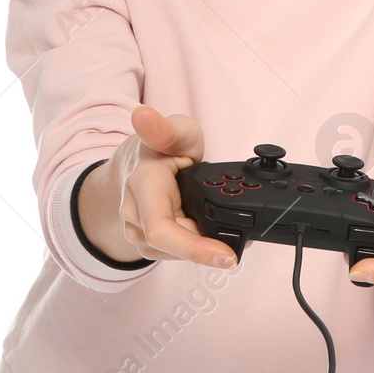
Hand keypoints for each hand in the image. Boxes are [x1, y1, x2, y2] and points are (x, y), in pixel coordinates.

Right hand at [76, 104, 234, 267]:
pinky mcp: (143, 241)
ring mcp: (135, 230)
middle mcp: (133, 212)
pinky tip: (208, 236)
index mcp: (142, 184)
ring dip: (200, 248)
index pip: (163, 229)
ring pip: (173, 253)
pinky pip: (172, 252)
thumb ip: (167, 128)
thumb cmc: (164, 146)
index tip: (228, 257)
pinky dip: (194, 246)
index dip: (195, 249)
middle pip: (174, 246)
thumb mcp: (177, 131)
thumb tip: (143, 114)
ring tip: (225, 234)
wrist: (136, 162)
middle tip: (239, 244)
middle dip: (208, 248)